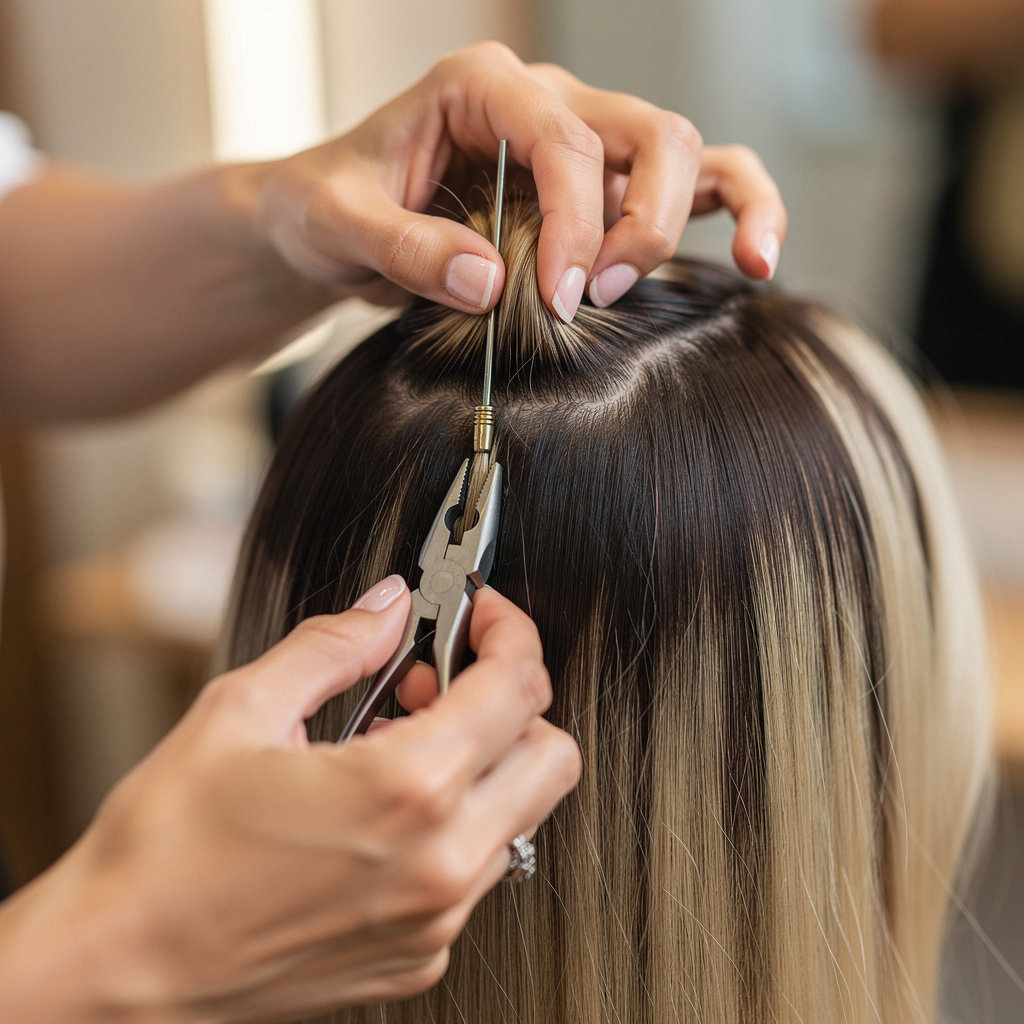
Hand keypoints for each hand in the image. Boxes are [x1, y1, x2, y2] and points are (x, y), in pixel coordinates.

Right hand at [0, 579, 579, 1022]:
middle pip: (552, 755)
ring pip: (523, 814)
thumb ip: (334, 645)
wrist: (117, 974)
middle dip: (515, 700)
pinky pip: (477, 870)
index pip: (518, 687)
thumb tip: (386, 608)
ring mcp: (436, 921)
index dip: (510, 632)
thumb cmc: (162, 855)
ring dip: (485, 760)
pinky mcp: (418, 957)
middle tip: (444, 678)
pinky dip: (456, 821)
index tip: (482, 616)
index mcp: (405, 790)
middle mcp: (440, 864)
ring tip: (401, 737)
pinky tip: (385, 805)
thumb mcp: (241, 711)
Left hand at [252, 41, 786, 320]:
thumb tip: (491, 284)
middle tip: (586, 300)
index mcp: (483, 86)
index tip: (559, 302)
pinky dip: (739, 212)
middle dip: (637, 224)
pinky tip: (757, 260)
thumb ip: (405, 251)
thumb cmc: (330, 207)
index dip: (577, 225)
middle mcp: (546, 102)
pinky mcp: (602, 187)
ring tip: (638, 288)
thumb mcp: (341, 226)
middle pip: (646, 134)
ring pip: (684, 152)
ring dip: (680, 223)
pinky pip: (697, 182)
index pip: (562, 140)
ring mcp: (583, 140)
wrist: (330, 220)